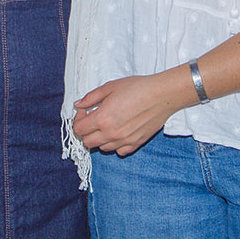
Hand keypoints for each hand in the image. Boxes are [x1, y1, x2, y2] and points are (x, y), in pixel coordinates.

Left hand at [71, 70, 193, 156]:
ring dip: (100, 138)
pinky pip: (120, 151)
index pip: (79, 130)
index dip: (78, 120)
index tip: (84, 112)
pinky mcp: (135, 144)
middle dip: (86, 131)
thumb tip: (79, 104)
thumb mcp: (110, 87)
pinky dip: (116, 145)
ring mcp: (124, 141)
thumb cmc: (137, 88)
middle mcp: (111, 133)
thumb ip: (91, 97)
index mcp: (102, 119)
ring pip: (103, 148)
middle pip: (88, 143)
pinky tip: (119, 132)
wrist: (161, 95)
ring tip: (107, 125)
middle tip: (92, 120)